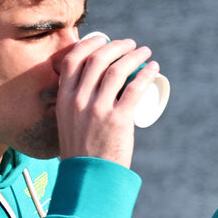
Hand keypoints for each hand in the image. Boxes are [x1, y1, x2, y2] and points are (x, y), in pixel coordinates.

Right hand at [55, 32, 159, 167]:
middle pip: (98, 59)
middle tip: (131, 45)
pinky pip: (134, 89)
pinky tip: (153, 68)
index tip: (105, 40)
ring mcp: (97, 110)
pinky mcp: (117, 120)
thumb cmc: (82, 150)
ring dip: (134, 56)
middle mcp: (78, 100)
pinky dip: (146, 74)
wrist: (89, 178)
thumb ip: (74, 105)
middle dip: (117, 46)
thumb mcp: (68, 122)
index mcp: (64, 98)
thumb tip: (90, 88)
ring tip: (145, 53)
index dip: (90, 44)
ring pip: (117, 70)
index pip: (74, 60)